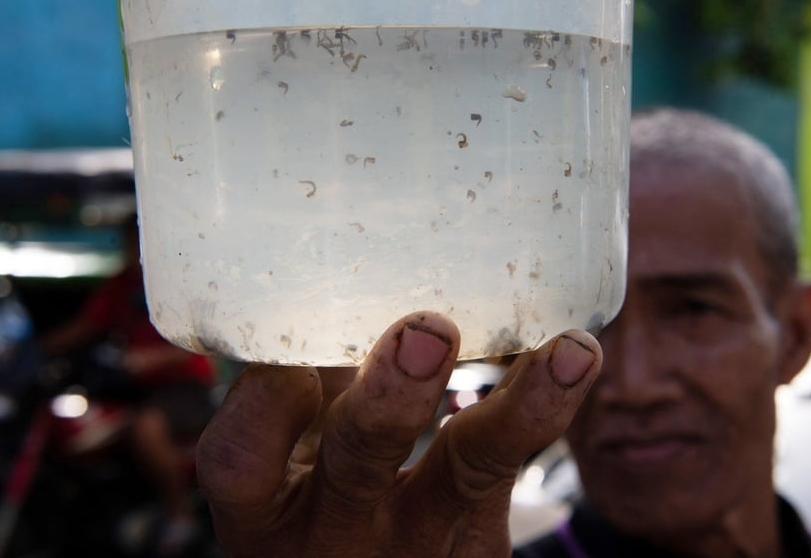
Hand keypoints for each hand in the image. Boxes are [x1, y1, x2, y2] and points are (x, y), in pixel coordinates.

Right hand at [196, 311, 600, 557]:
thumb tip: (336, 280)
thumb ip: (302, 390)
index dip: (263, 398)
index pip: (241, 460)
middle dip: (392, 398)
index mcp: (260, 512)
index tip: (295, 343)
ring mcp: (416, 550)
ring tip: (568, 353)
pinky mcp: (480, 549)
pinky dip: (541, 405)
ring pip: (468, 475)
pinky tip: (569, 358)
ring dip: (519, 409)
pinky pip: (514, 470)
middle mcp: (333, 537)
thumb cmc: (315, 498)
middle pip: (357, 466)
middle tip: (428, 332)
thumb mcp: (283, 461)